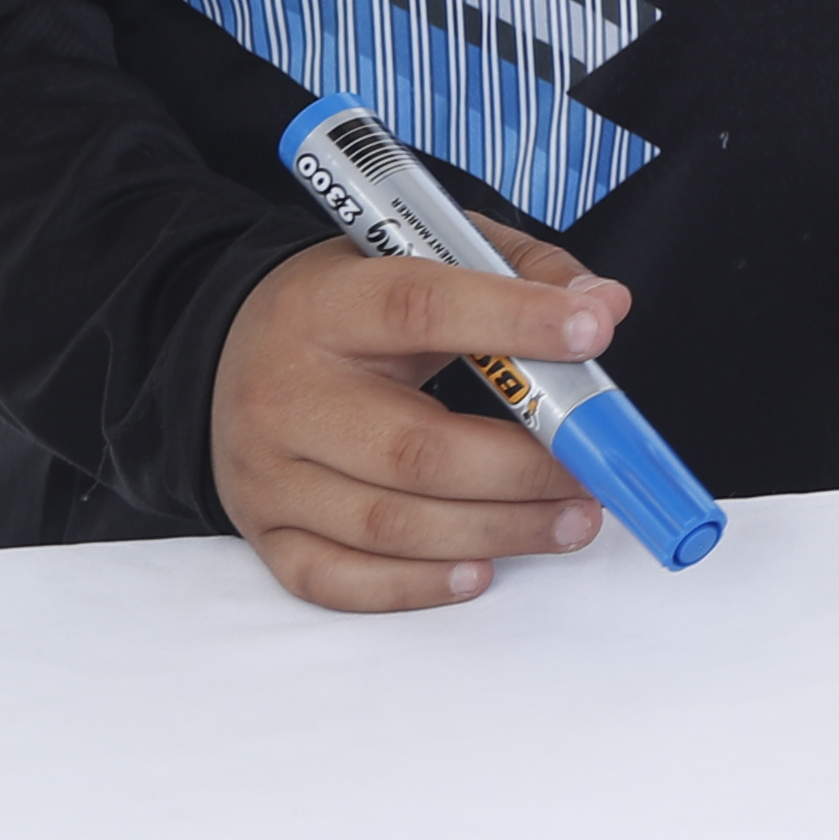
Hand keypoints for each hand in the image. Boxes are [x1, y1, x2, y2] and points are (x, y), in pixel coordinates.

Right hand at [210, 222, 624, 613]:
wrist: (233, 350)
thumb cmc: (354, 307)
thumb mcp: (425, 253)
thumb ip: (521, 269)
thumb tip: (605, 306)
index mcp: (324, 304)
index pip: (421, 307)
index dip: (513, 321)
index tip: (592, 332)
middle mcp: (285, 392)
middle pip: (414, 449)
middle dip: (524, 470)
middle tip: (595, 472)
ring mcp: (267, 472)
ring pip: (389, 525)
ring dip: (497, 531)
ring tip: (571, 521)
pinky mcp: (263, 531)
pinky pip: (339, 579)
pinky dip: (416, 585)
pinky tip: (480, 569)